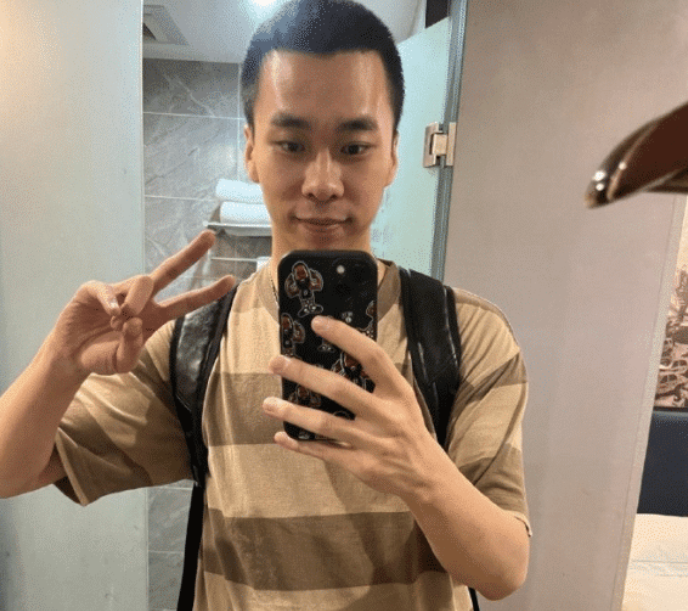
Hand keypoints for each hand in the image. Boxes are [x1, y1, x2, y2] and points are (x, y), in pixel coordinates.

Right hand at [48, 230, 234, 376]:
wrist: (72, 356)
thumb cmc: (102, 357)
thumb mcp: (122, 363)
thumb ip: (132, 349)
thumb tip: (134, 322)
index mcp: (156, 316)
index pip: (187, 302)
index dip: (208, 292)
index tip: (231, 280)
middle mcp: (142, 299)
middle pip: (170, 270)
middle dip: (191, 254)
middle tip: (210, 236)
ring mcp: (119, 291)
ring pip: (142, 282)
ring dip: (136, 302)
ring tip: (120, 323)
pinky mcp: (94, 290)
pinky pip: (107, 288)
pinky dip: (111, 300)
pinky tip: (111, 313)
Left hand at [263, 316, 441, 498]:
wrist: (426, 475)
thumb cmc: (408, 428)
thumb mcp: (403, 400)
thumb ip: (377, 381)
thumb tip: (339, 354)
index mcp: (398, 392)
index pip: (372, 357)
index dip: (345, 337)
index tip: (318, 323)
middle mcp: (385, 415)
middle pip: (339, 390)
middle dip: (304, 374)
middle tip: (276, 363)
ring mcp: (372, 442)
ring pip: (326, 424)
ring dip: (293, 412)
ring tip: (268, 403)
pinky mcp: (361, 465)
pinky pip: (325, 452)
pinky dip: (301, 445)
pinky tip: (281, 436)